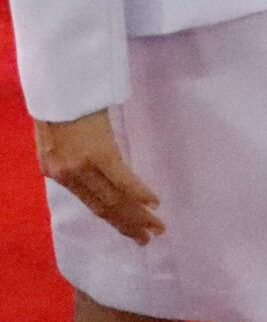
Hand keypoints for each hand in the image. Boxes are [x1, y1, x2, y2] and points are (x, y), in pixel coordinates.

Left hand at [34, 110, 164, 243]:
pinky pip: (122, 179)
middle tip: (148, 238)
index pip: (90, 203)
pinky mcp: (98, 153)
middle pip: (103, 207)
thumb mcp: (56, 135)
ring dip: (137, 216)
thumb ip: (71, 157)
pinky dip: (139, 193)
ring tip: (156, 228)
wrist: (56, 83)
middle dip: (128, 224)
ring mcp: (82, 166)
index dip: (113, 219)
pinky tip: (154, 204)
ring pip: (113, 199)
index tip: (131, 230)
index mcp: (55, 171)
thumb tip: (91, 171)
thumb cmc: (59, 103)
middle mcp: (67, 175)